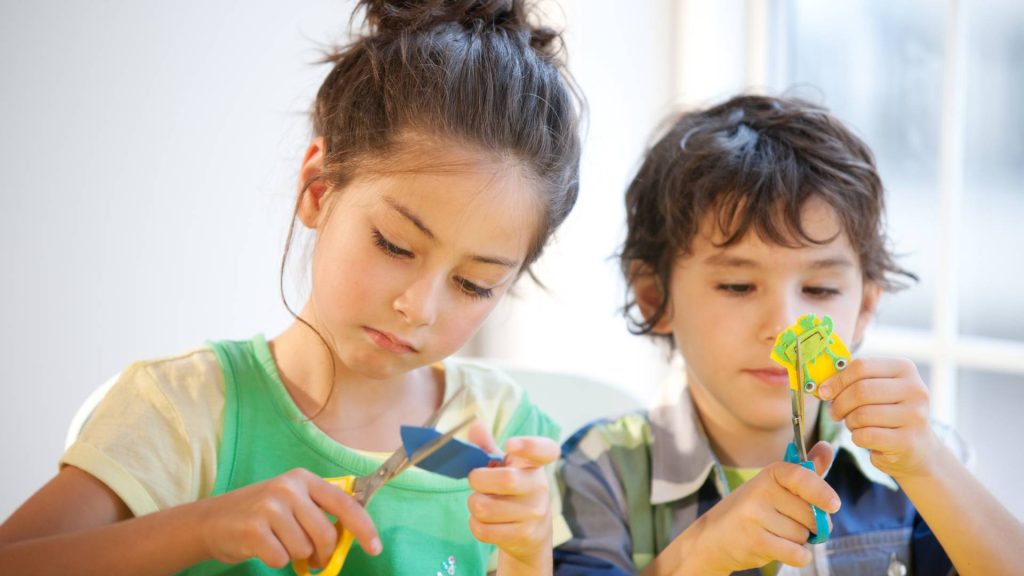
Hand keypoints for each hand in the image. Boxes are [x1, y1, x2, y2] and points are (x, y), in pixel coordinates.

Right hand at [193, 468, 379, 568]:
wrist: (210, 521)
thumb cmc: (259, 515)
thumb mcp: (291, 502)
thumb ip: (319, 513)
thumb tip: (353, 536)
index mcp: (303, 479)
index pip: (344, 504)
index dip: (364, 527)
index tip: (375, 547)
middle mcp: (288, 488)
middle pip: (326, 534)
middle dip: (323, 553)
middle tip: (314, 559)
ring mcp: (270, 507)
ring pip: (304, 549)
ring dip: (295, 556)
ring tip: (279, 544)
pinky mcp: (253, 529)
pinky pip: (281, 559)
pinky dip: (276, 561)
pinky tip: (263, 548)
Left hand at [466, 422, 557, 570]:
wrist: (531, 534)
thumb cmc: (512, 492)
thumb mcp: (503, 467)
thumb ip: (487, 447)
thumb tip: (475, 424)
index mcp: (534, 464)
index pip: (545, 450)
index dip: (529, 445)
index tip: (509, 445)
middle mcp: (539, 487)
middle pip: (505, 480)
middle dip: (478, 480)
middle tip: (475, 481)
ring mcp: (534, 513)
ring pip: (486, 507)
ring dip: (473, 504)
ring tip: (481, 503)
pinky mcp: (523, 535)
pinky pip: (484, 529)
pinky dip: (474, 524)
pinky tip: (483, 521)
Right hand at [687, 442, 838, 572]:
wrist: (714, 536)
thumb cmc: (752, 510)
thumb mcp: (775, 486)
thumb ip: (805, 471)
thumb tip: (828, 447)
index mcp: (770, 473)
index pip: (802, 477)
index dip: (822, 491)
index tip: (834, 505)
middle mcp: (761, 490)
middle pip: (811, 514)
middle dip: (811, 524)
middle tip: (790, 523)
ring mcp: (756, 516)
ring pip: (803, 535)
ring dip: (798, 541)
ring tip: (776, 534)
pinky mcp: (755, 541)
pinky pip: (796, 553)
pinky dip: (798, 556)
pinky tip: (783, 550)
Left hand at [818, 357, 941, 478]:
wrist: (917, 447)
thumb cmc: (887, 413)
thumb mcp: (876, 389)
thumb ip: (852, 381)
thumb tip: (822, 387)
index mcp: (904, 368)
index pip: (861, 366)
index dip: (837, 380)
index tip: (824, 392)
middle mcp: (915, 389)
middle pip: (861, 390)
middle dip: (840, 404)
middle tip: (835, 413)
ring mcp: (915, 416)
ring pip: (862, 414)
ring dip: (849, 422)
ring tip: (855, 425)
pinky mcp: (907, 440)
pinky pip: (866, 436)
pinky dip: (857, 438)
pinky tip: (865, 438)